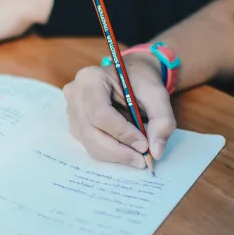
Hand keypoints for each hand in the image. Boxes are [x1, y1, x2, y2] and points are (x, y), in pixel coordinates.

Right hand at [63, 53, 176, 168]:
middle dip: (119, 151)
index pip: (100, 113)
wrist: (130, 75)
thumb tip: (156, 151)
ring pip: (90, 144)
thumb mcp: (158, 93)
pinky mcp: (75, 126)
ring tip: (138, 156)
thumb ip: (162, 119)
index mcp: (90, 79)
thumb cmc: (141, 80)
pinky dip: (111, 154)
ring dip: (116, 155)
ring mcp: (71, 112)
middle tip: (143, 160)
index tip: (144, 145)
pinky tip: (126, 149)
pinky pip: (90, 146)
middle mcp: (74, 95)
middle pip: (91, 132)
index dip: (122, 133)